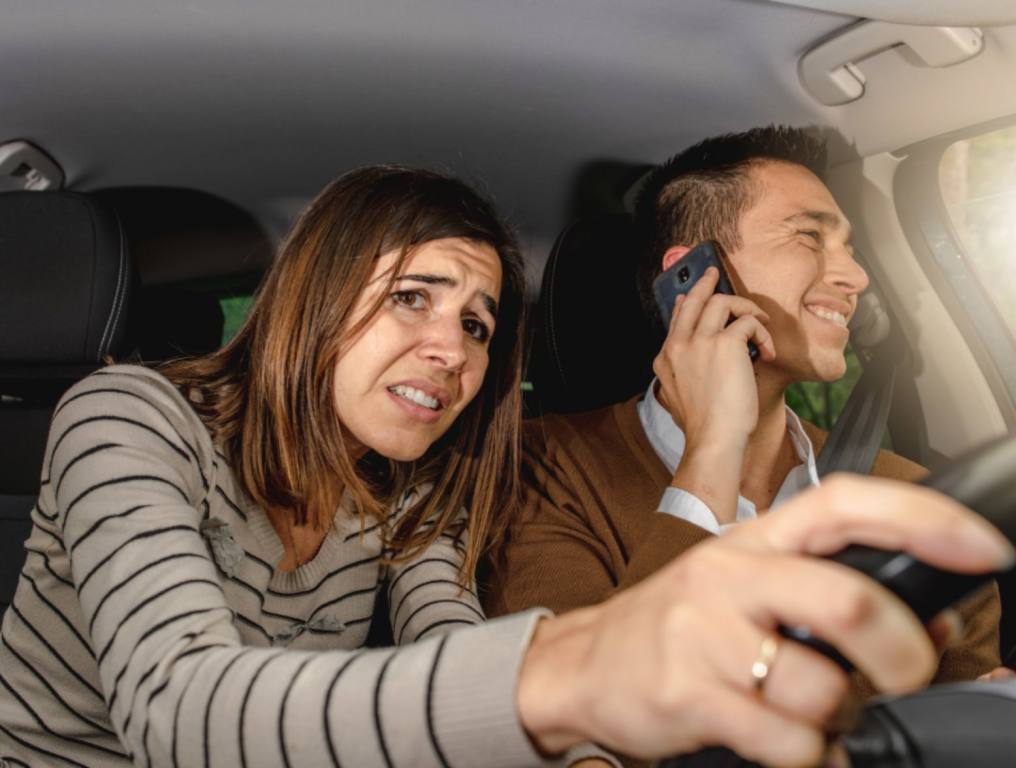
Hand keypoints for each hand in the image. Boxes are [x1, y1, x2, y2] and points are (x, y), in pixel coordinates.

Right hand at [517, 475, 1014, 766]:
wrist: (588, 664)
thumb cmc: (682, 624)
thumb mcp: (749, 586)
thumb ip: (829, 591)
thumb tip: (931, 618)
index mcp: (753, 539)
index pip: (844, 503)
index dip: (921, 517)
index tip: (982, 546)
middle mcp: (729, 574)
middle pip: (846, 600)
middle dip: (901, 652)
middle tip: (903, 673)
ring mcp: (704, 633)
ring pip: (820, 687)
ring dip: (839, 716)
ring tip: (812, 712)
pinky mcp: (689, 693)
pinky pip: (786, 741)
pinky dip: (809, 754)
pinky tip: (787, 741)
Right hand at [652, 266, 774, 447]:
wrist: (714, 438)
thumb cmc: (704, 425)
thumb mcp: (680, 397)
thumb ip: (683, 374)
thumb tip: (693, 359)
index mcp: (666, 359)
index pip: (676, 319)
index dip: (685, 303)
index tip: (689, 295)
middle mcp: (679, 346)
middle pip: (693, 301)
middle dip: (704, 283)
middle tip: (714, 274)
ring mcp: (700, 342)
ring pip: (721, 302)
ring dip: (745, 308)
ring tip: (760, 322)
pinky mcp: (725, 344)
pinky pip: (748, 322)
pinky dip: (762, 333)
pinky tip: (768, 351)